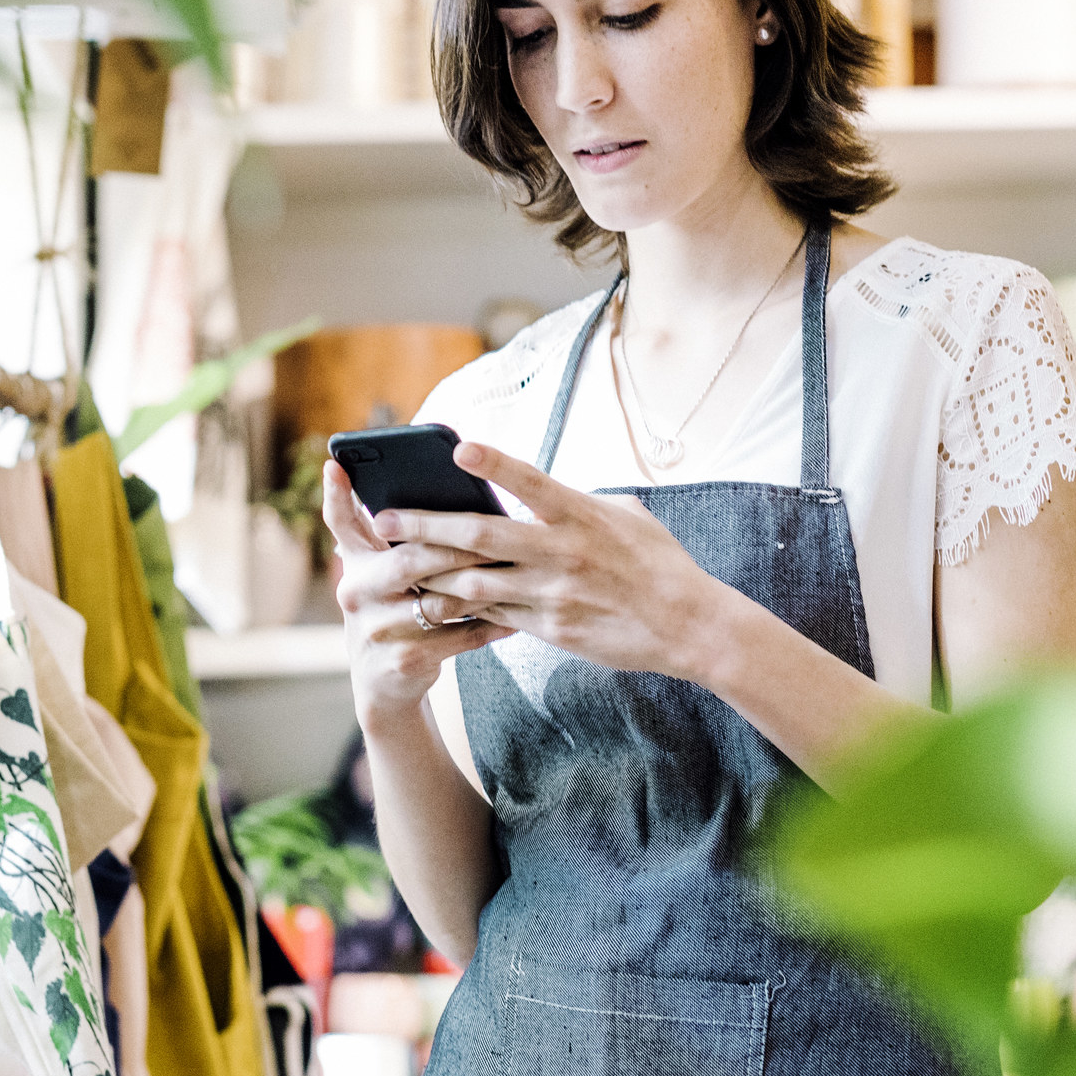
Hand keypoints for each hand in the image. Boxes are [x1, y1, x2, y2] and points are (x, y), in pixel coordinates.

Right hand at [322, 459, 509, 727]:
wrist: (384, 683)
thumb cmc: (397, 611)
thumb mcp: (384, 577)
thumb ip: (399, 540)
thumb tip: (443, 495)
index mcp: (354, 565)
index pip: (340, 523)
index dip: (336, 494)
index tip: (335, 464)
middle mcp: (357, 594)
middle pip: (408, 560)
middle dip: (455, 548)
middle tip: (495, 534)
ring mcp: (377, 630)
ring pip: (439, 601)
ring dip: (481, 587)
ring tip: (516, 572)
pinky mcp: (402, 660)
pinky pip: (457, 638)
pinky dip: (489, 626)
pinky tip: (515, 617)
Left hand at [375, 440, 749, 681]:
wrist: (689, 625)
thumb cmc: (659, 562)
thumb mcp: (626, 514)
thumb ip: (579, 500)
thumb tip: (542, 491)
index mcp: (582, 513)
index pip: (531, 480)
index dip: (494, 464)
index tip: (458, 448)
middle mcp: (562, 551)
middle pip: (481, 535)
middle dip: (427, 525)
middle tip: (386, 518)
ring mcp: (553, 592)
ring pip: (474, 581)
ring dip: (429, 571)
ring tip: (394, 563)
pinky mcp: (549, 627)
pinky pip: (493, 615)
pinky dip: (460, 606)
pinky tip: (431, 600)